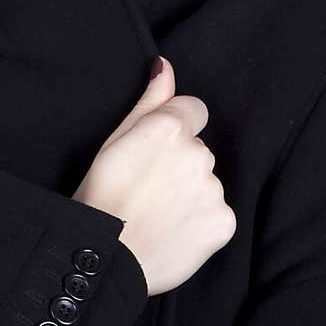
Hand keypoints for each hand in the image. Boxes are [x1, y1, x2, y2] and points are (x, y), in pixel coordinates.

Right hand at [72, 56, 236, 296]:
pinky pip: (217, 214)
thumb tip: (165, 66)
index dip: (173, 130)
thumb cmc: (101, 196)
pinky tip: (173, 232)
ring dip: (189, 194)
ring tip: (158, 214)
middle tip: (148, 189)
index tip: (154, 153)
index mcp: (170, 128)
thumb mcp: (115, 140)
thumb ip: (150, 100)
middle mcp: (198, 154)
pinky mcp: (224, 222)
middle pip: (198, 149)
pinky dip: (200, 222)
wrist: (106, 258)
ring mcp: (213, 190)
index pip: (193, 110)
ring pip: (206, 182)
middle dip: (180, 164)